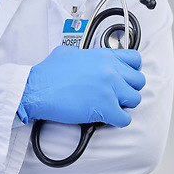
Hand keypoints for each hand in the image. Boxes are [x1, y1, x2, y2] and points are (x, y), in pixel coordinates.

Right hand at [18, 45, 144, 127]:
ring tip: (109, 107)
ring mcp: (109, 89)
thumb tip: (83, 57)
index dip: (131, 71)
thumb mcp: (66, 53)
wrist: (36, 89)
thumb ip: (82, 54)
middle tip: (115, 95)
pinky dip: (117, 121)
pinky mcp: (105, 108)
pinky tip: (105, 119)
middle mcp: (110, 70)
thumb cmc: (46, 74)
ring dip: (123, 105)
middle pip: (138, 81)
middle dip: (128, 89)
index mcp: (102, 56)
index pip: (135, 60)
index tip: (124, 78)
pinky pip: (125, 119)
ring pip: (135, 100)